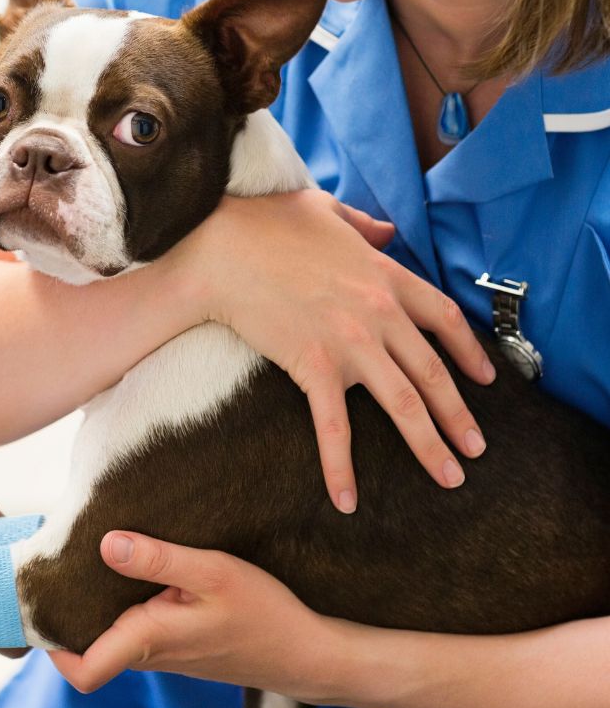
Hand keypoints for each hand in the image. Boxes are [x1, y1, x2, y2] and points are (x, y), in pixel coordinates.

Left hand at [49, 531, 341, 701]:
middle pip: (86, 646)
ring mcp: (163, 651)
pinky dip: (120, 601)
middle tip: (52, 562)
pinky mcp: (177, 642)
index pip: (81, 670)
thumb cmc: (263, 612)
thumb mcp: (213, 572)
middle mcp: (149, 653)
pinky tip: (129, 565)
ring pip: (109, 634)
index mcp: (149, 640)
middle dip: (64, 611)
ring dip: (93, 602)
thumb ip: (159, 558)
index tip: (37, 601)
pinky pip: (133, 626)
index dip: (49, 645)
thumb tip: (105, 543)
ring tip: (83, 554)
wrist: (305, 652)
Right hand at [171, 189, 493, 512]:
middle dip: (460, 416)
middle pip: (434, 372)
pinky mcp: (314, 365)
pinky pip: (335, 426)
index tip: (486, 379)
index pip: (443, 318)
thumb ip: (363, 222)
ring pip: (404, 403)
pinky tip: (347, 499)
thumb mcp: (323, 208)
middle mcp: (379, 312)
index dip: (470, 351)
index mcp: (385, 275)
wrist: (221, 251)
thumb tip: (386, 230)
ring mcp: (350, 341)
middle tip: (475, 450)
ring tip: (448, 476)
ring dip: (430, 445)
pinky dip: (341, 467)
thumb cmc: (265, 223)